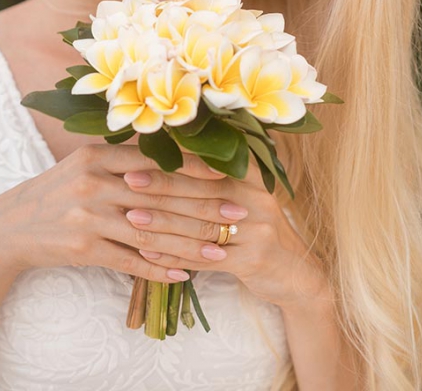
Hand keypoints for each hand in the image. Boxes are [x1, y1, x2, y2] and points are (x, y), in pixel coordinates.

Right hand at [0, 145, 227, 285]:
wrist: (11, 225)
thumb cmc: (58, 189)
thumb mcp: (86, 163)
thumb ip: (124, 159)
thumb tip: (171, 155)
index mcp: (99, 156)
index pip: (156, 160)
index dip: (194, 168)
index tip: (227, 174)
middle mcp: (95, 183)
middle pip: (160, 196)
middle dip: (204, 206)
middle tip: (237, 213)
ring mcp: (88, 217)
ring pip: (151, 231)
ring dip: (190, 243)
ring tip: (222, 251)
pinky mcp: (83, 249)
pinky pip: (129, 260)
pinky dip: (159, 267)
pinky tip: (184, 273)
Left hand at [121, 154, 329, 311]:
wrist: (294, 271)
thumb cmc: (255, 227)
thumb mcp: (243, 194)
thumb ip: (210, 176)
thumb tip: (166, 149)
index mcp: (252, 174)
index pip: (207, 164)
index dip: (172, 161)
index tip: (140, 158)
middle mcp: (257, 197)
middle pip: (200, 192)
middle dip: (161, 187)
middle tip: (127, 183)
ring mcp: (258, 229)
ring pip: (199, 225)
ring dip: (162, 222)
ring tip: (131, 218)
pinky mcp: (253, 260)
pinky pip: (205, 258)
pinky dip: (174, 256)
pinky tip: (149, 254)